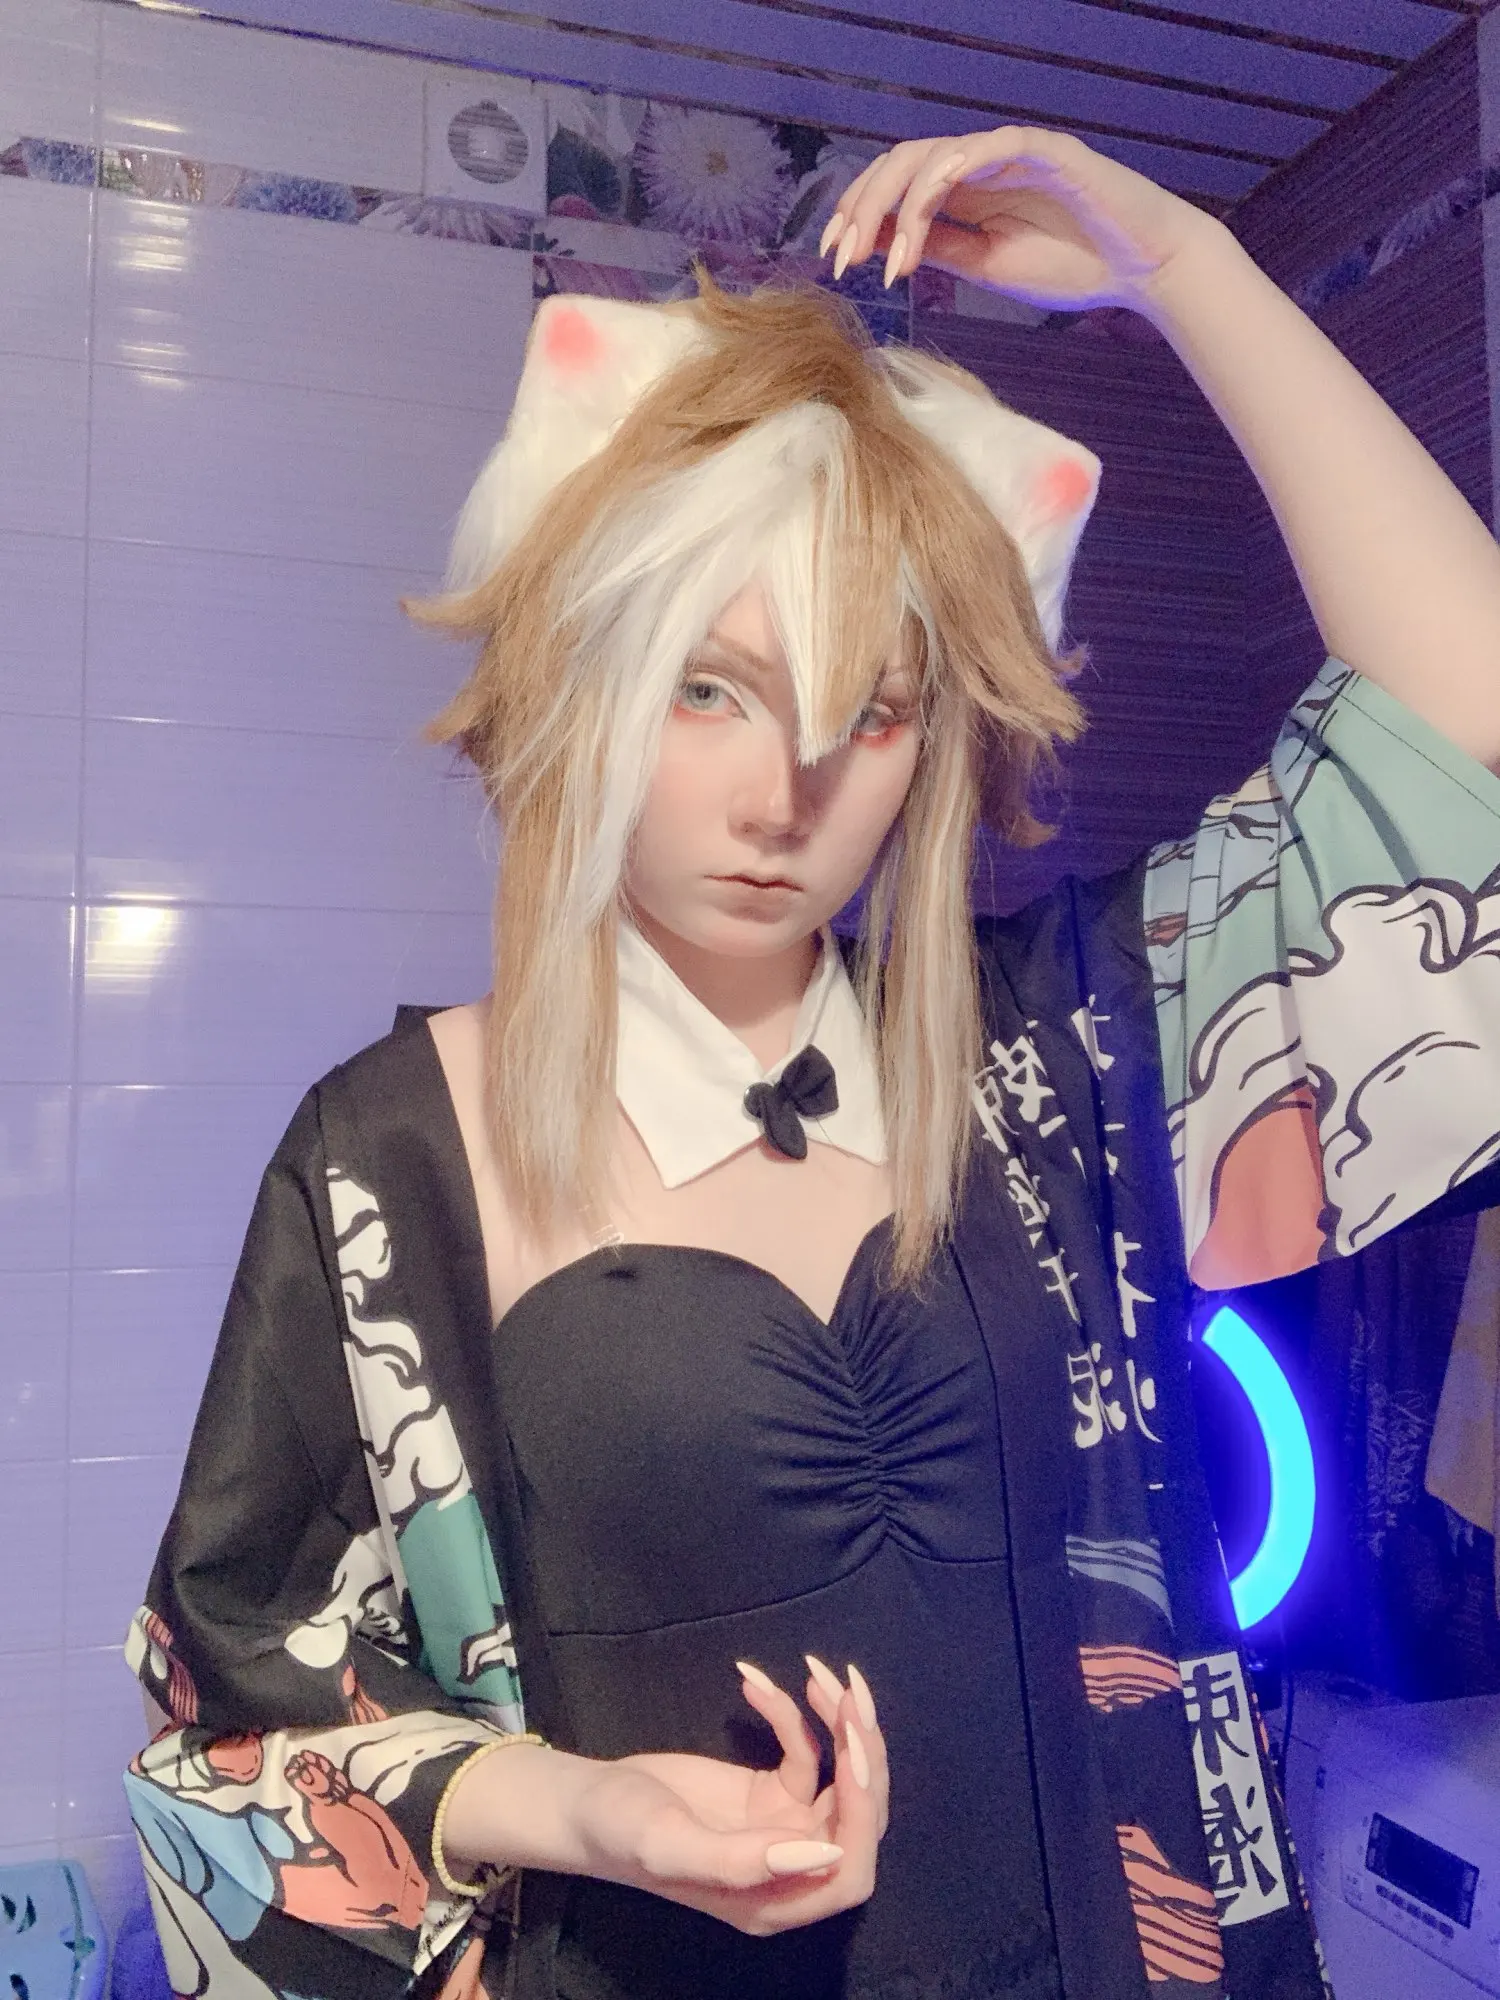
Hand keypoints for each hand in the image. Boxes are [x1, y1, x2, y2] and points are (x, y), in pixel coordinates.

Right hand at [568, 1658, 887, 1935]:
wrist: (590, 1801)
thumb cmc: (622, 1832)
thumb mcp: (670, 1847)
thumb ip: (742, 1860)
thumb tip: (825, 1852)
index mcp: (773, 1901)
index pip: (850, 1871)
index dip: (859, 1817)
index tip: (847, 1757)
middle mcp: (790, 1868)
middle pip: (858, 1818)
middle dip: (863, 1758)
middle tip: (846, 1698)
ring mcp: (784, 1827)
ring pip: (843, 1778)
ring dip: (841, 1726)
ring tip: (819, 1672)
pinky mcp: (774, 1791)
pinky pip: (804, 1750)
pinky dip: (789, 1712)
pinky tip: (751, 1680)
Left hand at [822, 126, 1218, 313]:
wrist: (1141, 269)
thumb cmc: (1073, 266)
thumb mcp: (987, 265)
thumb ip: (938, 247)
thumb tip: (879, 243)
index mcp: (966, 190)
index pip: (897, 187)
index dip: (859, 215)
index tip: (835, 257)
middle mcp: (981, 163)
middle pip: (902, 164)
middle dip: (863, 208)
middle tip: (844, 256)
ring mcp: (1011, 153)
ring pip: (933, 155)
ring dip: (898, 204)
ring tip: (884, 258)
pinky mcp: (1046, 151)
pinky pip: (989, 147)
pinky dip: (951, 174)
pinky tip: (925, 212)